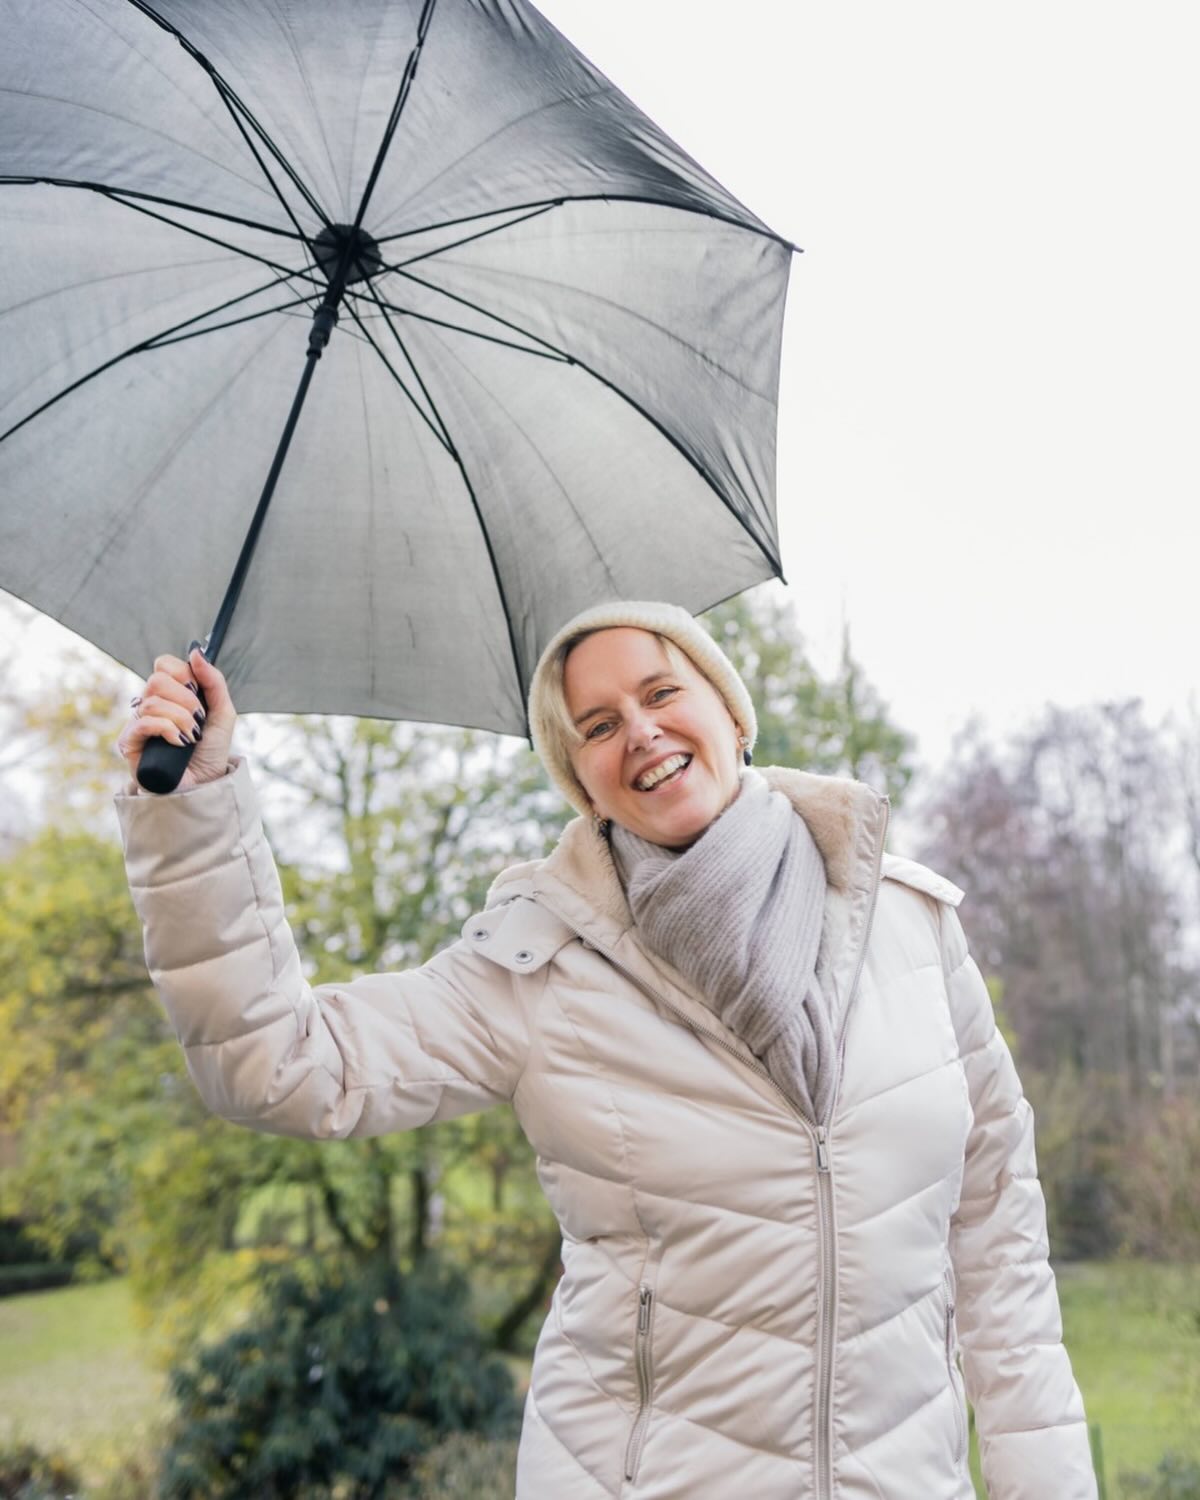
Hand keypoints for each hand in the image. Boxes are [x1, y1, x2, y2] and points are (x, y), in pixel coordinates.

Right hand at [117, 647, 236, 790]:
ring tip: (190, 736)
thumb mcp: (222, 713)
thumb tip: (195, 651)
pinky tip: (179, 743)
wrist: (204, 786)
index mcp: (170, 695)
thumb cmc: (210, 752)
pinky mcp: (129, 744)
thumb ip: (213, 681)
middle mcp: (150, 705)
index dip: (182, 673)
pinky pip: (144, 722)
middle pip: (156, 679)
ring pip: (152, 702)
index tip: (198, 692)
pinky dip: (168, 730)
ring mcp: (138, 724)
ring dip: (181, 719)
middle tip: (197, 718)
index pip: (164, 664)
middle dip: (185, 699)